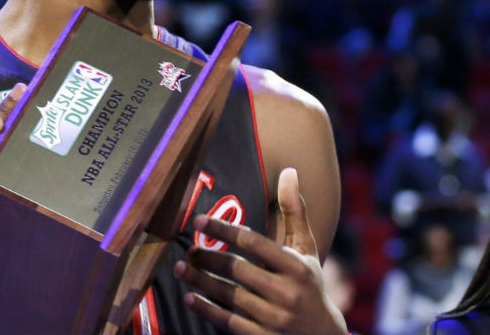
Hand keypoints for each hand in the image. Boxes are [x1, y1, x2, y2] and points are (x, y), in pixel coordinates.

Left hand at [173, 168, 346, 333]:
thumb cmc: (309, 284)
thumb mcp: (306, 249)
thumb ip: (294, 212)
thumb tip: (289, 171)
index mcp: (296, 266)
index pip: (254, 243)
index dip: (224, 230)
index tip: (198, 221)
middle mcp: (287, 293)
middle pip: (237, 270)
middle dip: (208, 257)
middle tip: (189, 249)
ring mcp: (275, 318)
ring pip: (229, 296)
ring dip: (200, 281)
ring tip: (180, 269)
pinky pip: (229, 322)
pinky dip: (207, 310)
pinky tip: (190, 297)